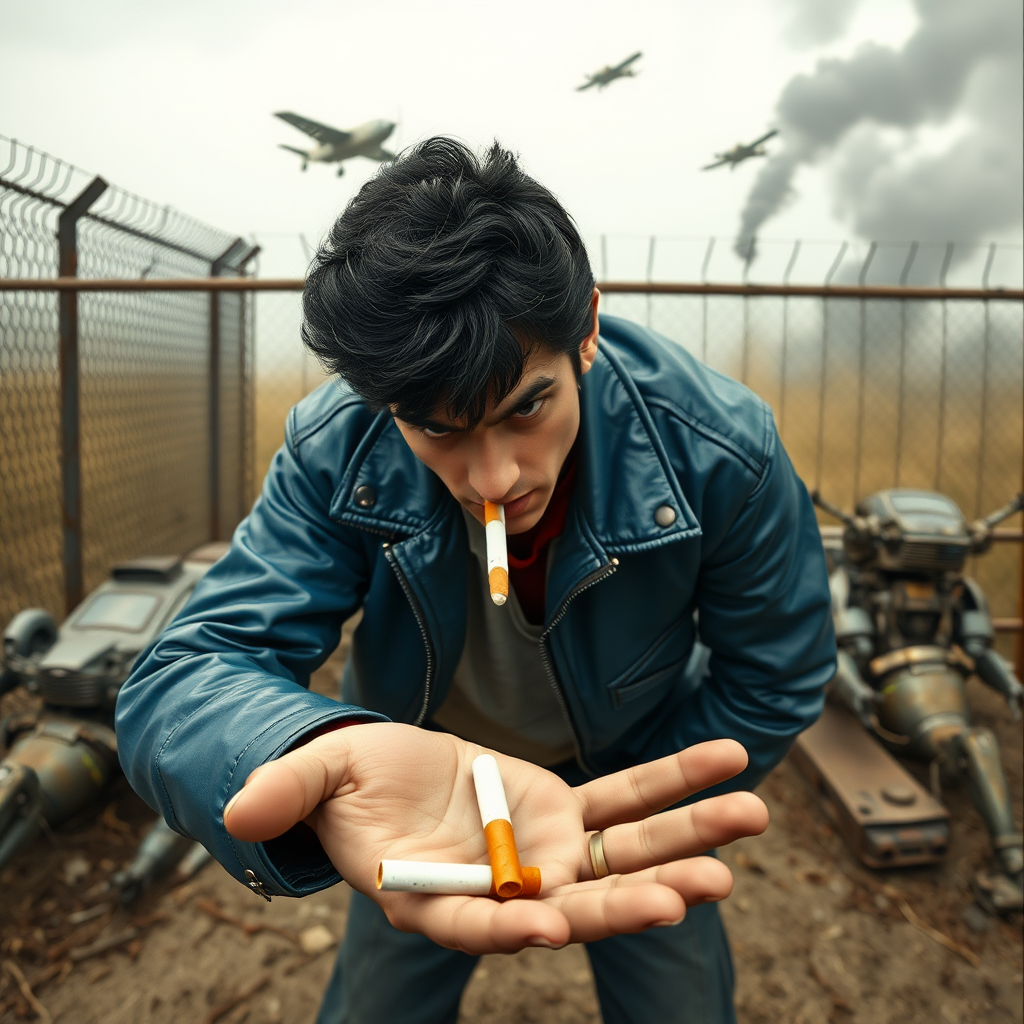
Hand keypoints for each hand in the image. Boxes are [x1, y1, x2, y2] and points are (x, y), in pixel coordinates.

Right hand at [224, 726, 767, 954]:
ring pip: (621, 851)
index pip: (469, 921)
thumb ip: (287, 795)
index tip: (549, 921)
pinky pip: (628, 797)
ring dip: (684, 837)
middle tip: (695, 894)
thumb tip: (238, 812)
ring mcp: (542, 847)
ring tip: (750, 816)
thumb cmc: (346, 787)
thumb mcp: (312, 780)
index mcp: (432, 894)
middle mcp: (501, 885)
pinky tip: (729, 762)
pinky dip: (674, 782)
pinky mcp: (565, 810)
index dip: (505, 923)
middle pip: (569, 902)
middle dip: (629, 902)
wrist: (388, 777)